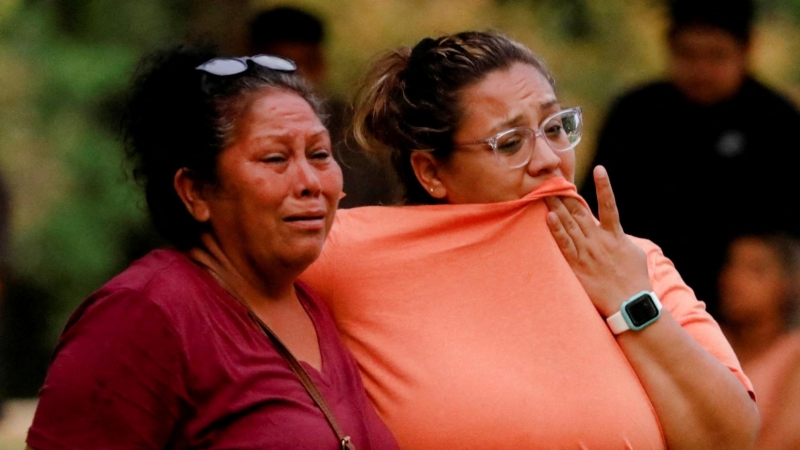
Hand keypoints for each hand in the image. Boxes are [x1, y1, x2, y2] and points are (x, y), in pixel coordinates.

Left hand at [544, 166, 651, 316]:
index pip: (610, 205)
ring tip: (546, 192)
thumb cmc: (635, 279)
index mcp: (615, 235)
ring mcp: (587, 252)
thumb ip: (623, 238)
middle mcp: (599, 240)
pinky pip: (564, 244)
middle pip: (580, 212)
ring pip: (570, 224)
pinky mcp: (577, 265)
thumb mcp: (635, 253)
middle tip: (554, 179)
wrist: (629, 303)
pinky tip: (549, 217)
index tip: (599, 169)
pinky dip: (556, 230)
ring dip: (557, 207)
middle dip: (567, 195)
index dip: (604, 186)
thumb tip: (616, 232)